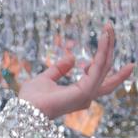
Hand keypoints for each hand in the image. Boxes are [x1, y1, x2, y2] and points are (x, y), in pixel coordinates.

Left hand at [17, 21, 134, 119]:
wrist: (26, 109)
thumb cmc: (33, 98)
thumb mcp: (46, 78)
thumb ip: (59, 69)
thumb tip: (72, 58)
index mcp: (80, 93)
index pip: (99, 75)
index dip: (106, 61)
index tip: (109, 47)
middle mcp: (88, 95)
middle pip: (105, 69)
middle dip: (110, 48)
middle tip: (111, 28)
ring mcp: (89, 94)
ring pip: (104, 66)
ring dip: (108, 46)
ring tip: (109, 27)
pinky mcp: (86, 91)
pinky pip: (98, 68)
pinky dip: (102, 52)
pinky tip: (103, 38)